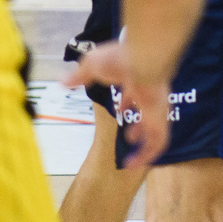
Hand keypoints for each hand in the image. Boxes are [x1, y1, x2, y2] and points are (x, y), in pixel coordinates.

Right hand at [64, 40, 172, 168]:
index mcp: (138, 80)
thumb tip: (62, 82)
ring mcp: (157, 109)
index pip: (136, 92)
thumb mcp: (93, 65)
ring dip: (144, 146)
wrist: (143, 59)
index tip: (122, 108)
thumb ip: (79, 75)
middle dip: (140, 126)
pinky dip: (146, 155)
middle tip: (131, 135)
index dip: (128, 101)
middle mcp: (151, 95)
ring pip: (156, 132)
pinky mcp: (160, 120)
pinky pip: (158, 143)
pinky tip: (133, 163)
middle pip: (149, 113)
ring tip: (132, 160)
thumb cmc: (119, 58)